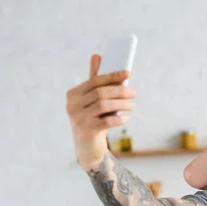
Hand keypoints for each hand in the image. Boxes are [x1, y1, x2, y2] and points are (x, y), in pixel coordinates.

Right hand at [66, 54, 136, 169]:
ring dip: (122, 104)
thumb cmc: (93, 119)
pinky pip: (107, 121)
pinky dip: (119, 118)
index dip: (112, 76)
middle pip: (100, 93)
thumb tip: (97, 56)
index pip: (94, 81)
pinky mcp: (87, 131)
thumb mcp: (92, 101)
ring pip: (103, 105)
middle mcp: (72, 105)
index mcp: (73, 94)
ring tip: (132, 105)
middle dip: (120, 91)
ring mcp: (78, 118)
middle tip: (134, 92)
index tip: (128, 73)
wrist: (87, 147)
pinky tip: (126, 118)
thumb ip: (95, 81)